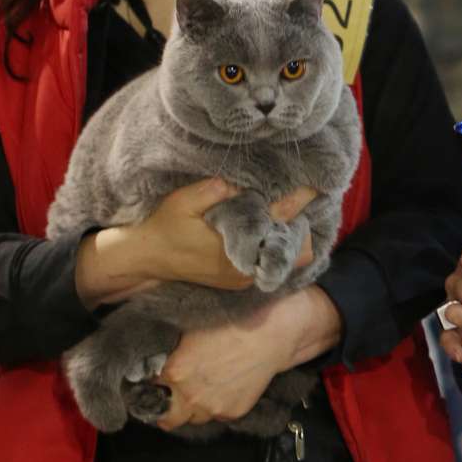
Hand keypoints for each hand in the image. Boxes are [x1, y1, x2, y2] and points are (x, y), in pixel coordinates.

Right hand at [75, 181, 316, 306]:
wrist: (147, 259)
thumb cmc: (164, 226)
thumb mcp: (182, 202)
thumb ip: (211, 190)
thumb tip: (238, 181)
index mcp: (237, 243)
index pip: (280, 219)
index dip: (299, 200)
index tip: (314, 185)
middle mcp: (247, 265)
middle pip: (299, 249)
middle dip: (301, 225)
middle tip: (294, 200)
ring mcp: (245, 277)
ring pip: (288, 259)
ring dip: (289, 235)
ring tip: (280, 211)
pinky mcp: (240, 280)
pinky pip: (272, 264)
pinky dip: (275, 245)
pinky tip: (266, 226)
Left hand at [155, 286, 341, 430]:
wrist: (270, 335)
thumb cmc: (230, 324)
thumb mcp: (190, 332)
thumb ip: (168, 353)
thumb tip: (151, 363)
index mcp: (175, 372)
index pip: (147, 391)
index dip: (149, 386)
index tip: (154, 383)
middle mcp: (190, 395)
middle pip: (166, 417)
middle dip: (166, 408)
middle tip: (170, 398)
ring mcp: (212, 407)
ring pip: (192, 419)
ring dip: (191, 408)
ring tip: (201, 390)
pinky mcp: (232, 412)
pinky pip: (215, 416)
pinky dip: (215, 406)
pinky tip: (224, 388)